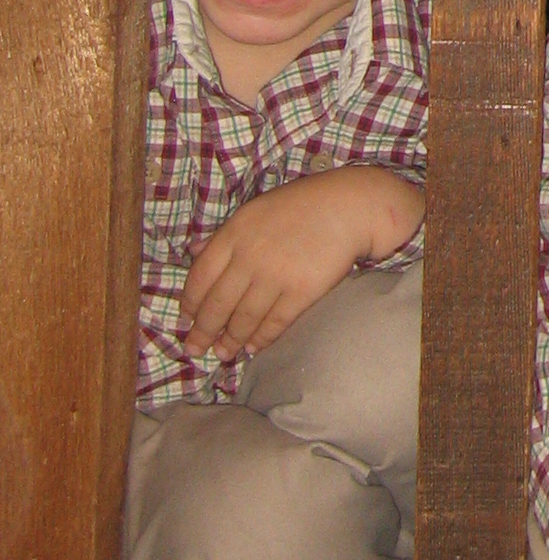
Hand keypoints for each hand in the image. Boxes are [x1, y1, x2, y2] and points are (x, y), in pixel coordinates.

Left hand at [180, 165, 422, 358]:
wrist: (350, 206)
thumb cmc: (302, 205)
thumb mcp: (255, 211)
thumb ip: (223, 235)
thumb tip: (190, 252)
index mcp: (235, 233)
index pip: (199, 277)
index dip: (190, 303)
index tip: (186, 319)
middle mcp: (250, 256)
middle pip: (217, 304)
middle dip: (203, 332)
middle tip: (195, 349)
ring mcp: (276, 275)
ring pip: (243, 319)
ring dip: (230, 341)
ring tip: (223, 354)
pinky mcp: (301, 291)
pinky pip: (274, 323)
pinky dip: (261, 339)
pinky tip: (253, 348)